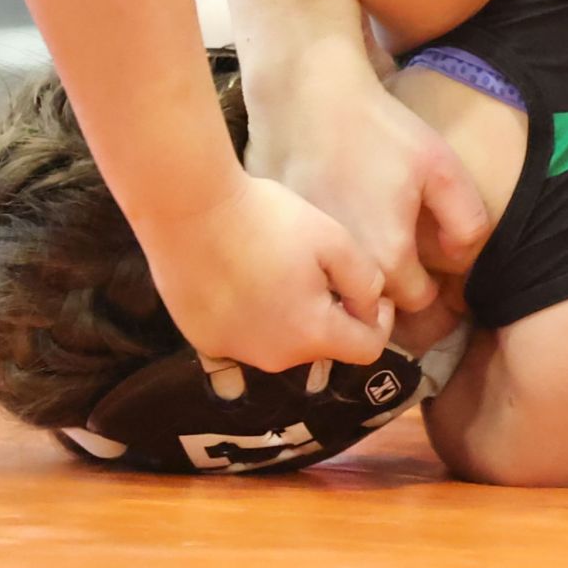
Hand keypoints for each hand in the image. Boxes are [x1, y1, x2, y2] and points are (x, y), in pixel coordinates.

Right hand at [141, 179, 394, 371]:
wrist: (188, 209)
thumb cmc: (267, 219)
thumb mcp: (333, 240)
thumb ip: (364, 281)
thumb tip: (371, 308)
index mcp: (313, 336)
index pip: (367, 349)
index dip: (378, 319)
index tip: (370, 290)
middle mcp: (274, 358)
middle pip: (322, 345)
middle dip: (332, 314)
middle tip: (320, 268)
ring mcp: (234, 353)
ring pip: (282, 342)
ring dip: (291, 315)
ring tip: (278, 268)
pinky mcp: (203, 341)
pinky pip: (244, 337)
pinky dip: (253, 316)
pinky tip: (242, 277)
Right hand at [247, 63, 488, 315]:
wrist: (306, 97)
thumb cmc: (377, 129)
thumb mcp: (441, 166)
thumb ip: (466, 222)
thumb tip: (457, 258)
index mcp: (388, 258)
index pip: (419, 302)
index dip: (427, 280)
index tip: (423, 254)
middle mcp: (341, 273)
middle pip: (374, 304)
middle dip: (387, 288)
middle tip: (390, 244)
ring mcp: (300, 260)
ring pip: (334, 291)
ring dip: (347, 279)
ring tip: (357, 234)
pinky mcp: (273, 243)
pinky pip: (298, 269)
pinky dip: (309, 260)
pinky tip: (321, 222)